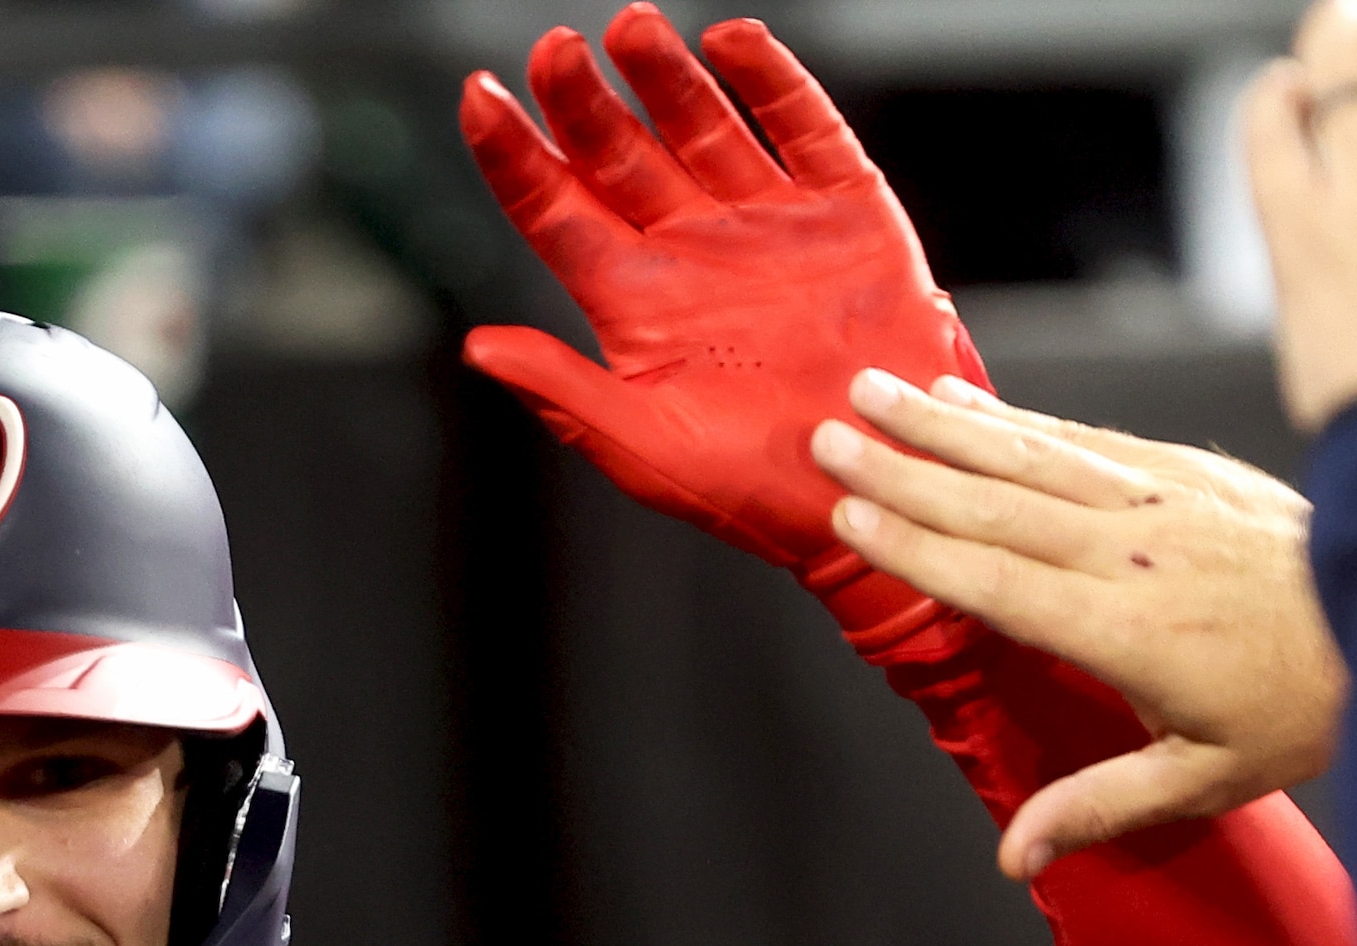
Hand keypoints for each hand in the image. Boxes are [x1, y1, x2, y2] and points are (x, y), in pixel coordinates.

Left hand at [458, 7, 987, 655]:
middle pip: (618, 151)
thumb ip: (563, 392)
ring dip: (664, 73)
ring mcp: (767, 221)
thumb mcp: (646, 451)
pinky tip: (733, 44)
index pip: (556, 209)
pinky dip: (772, 80)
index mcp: (637, 301)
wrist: (878, 489)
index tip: (479, 100)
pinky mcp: (844, 210)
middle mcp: (693, 247)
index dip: (515, 154)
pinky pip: (803, 126)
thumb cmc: (757, 489)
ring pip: (701, 122)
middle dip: (582, 99)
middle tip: (554, 51)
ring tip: (631, 29)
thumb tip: (479, 349)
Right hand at [814, 376, 1344, 873]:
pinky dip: (1020, 420)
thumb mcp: (1206, 777)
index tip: (851, 515)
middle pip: (996, 504)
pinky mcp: (1187, 471)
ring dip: (946, 424)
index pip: (997, 581)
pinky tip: (970, 405)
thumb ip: (1101, 807)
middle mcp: (1133, 553)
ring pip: (1032, 455)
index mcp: (1125, 630)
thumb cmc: (1302, 705)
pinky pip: (1085, 439)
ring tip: (876, 394)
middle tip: (830, 434)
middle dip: (905, 469)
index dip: (917, 547)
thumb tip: (1014, 858)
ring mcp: (1161, 501)